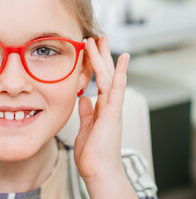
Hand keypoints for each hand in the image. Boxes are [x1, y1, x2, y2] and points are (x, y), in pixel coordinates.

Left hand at [74, 36, 129, 180]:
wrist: (99, 171)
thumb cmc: (93, 153)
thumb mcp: (86, 127)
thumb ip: (87, 112)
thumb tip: (84, 99)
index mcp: (101, 108)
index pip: (98, 81)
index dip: (94, 65)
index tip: (90, 51)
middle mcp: (109, 105)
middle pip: (105, 75)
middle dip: (101, 56)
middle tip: (98, 38)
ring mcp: (112, 108)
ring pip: (110, 77)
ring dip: (105, 58)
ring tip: (101, 40)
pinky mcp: (113, 113)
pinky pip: (117, 90)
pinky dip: (120, 74)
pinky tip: (122, 60)